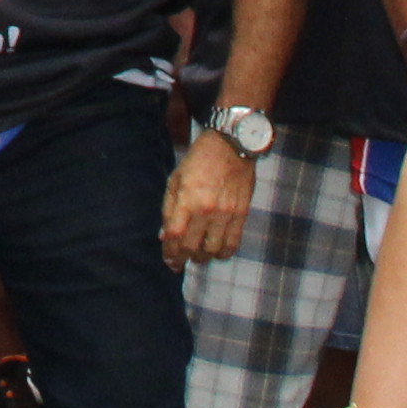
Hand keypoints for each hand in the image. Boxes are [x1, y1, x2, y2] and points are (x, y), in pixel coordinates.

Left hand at [162, 124, 254, 265]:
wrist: (232, 146)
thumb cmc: (199, 161)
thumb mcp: (175, 180)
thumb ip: (169, 209)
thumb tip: (164, 237)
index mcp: (187, 199)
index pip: (174, 236)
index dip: (169, 253)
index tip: (169, 260)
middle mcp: (207, 210)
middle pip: (192, 247)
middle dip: (184, 258)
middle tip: (180, 261)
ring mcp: (226, 214)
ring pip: (213, 251)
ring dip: (203, 258)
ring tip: (198, 255)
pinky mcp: (242, 214)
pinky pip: (233, 244)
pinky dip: (223, 253)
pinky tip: (216, 251)